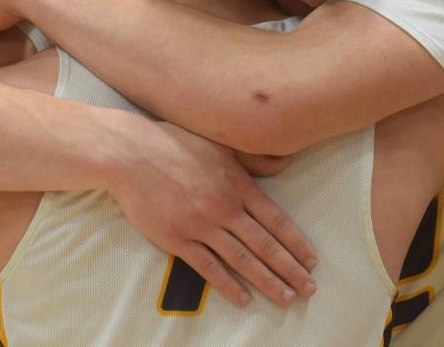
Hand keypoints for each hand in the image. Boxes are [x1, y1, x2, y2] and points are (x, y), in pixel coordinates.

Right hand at [107, 120, 316, 307]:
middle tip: (309, 288)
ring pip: (243, 260)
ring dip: (268, 281)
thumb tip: (287, 160)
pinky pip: (209, 268)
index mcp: (239, 185)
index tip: (312, 260)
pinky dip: (229, 285)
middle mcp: (225, 208)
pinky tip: (245, 299)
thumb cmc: (175, 144)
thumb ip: (254, 158)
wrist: (131, 154)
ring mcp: (202, 226)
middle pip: (266, 245)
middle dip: (290, 269)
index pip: (276, 220)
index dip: (296, 242)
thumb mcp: (221, 143)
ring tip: (287, 298)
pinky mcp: (178, 240)